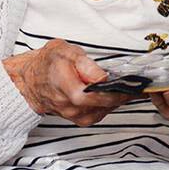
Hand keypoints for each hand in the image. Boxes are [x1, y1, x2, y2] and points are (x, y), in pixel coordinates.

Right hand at [2, 39, 128, 125]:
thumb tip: (102, 77)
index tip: (133, 84)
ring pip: (103, 111)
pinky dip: (109, 105)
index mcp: (66, 87)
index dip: (116, 90)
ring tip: (130, 89)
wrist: (30, 79)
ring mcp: (73, 115)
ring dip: (118, 101)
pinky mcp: (77, 119)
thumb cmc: (47, 63)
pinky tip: (116, 95)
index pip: (95, 95)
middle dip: (122, 95)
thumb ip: (84, 63)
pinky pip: (98, 114)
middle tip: (138, 86)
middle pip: (102, 105)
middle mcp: (69, 105)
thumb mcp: (64, 51)